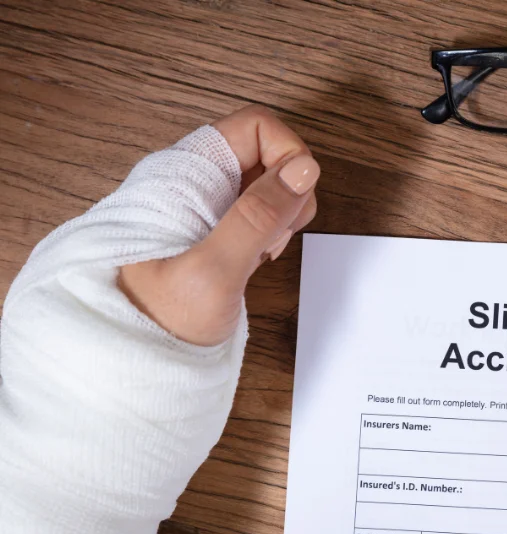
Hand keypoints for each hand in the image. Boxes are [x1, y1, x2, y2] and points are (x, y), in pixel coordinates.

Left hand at [119, 105, 319, 345]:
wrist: (135, 364)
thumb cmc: (158, 322)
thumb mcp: (214, 270)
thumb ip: (257, 216)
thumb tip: (302, 169)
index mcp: (183, 176)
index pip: (254, 126)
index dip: (286, 152)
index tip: (294, 197)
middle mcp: (195, 184)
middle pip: (267, 152)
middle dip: (289, 189)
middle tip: (275, 233)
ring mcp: (208, 209)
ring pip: (269, 183)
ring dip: (283, 214)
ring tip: (262, 253)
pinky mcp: (218, 234)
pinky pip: (261, 214)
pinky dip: (273, 233)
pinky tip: (257, 260)